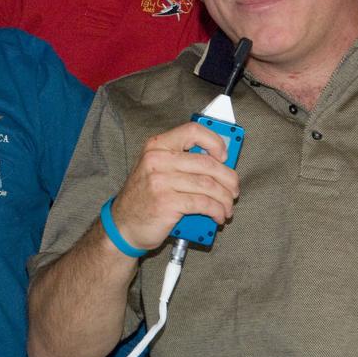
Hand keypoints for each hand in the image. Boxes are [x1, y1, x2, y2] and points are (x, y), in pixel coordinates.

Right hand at [109, 122, 239, 250]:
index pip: (192, 131)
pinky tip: (218, 216)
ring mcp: (161, 181)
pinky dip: (217, 211)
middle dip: (229, 178)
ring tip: (227, 207)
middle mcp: (157, 159)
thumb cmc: (145, 196)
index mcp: (156, 146)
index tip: (224, 156)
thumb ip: (181, 161)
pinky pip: (203, 204)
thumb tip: (220, 162)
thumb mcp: (156, 170)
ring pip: (209, 185)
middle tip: (234, 190)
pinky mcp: (167, 202)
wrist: (123, 225)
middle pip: (207, 163)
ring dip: (225, 199)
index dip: (214, 142)